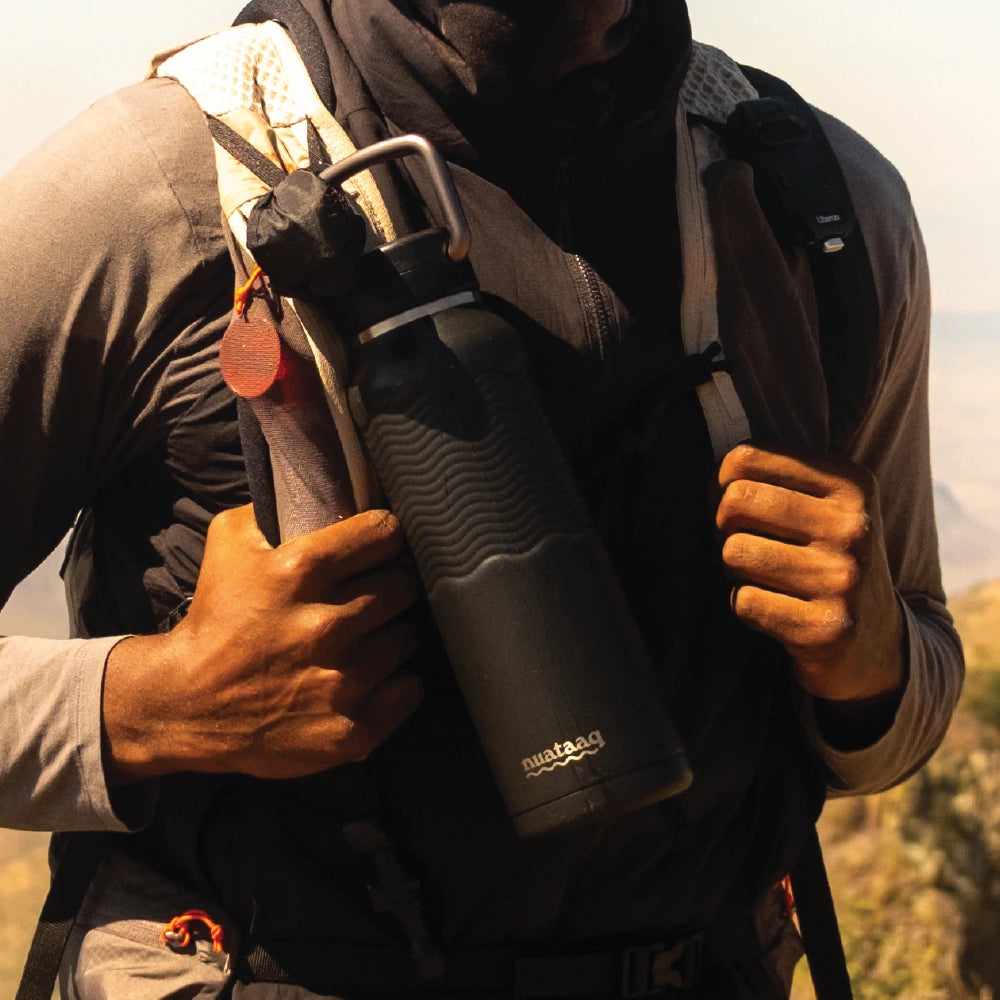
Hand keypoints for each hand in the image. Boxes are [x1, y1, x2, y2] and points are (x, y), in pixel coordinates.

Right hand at [102, 506, 423, 781]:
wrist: (185, 705)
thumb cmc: (215, 618)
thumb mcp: (228, 543)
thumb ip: (274, 506)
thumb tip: (322, 480)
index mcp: (299, 571)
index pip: (384, 532)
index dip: (384, 536)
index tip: (379, 546)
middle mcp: (325, 625)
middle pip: (403, 587)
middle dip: (388, 587)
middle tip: (369, 597)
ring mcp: (340, 682)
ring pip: (407, 638)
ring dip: (389, 636)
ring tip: (363, 641)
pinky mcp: (350, 731)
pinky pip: (409, 690)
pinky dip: (396, 684)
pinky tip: (370, 679)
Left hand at [716, 443, 903, 703]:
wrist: (878, 643)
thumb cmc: (829, 561)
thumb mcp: (825, 506)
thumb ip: (772, 479)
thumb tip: (710, 478)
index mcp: (852, 484)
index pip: (746, 458)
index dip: (722, 484)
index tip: (737, 506)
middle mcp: (853, 527)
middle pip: (735, 502)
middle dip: (723, 526)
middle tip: (744, 544)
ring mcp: (843, 579)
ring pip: (734, 552)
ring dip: (734, 569)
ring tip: (763, 577)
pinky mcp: (825, 629)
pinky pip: (743, 601)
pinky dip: (745, 605)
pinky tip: (775, 609)